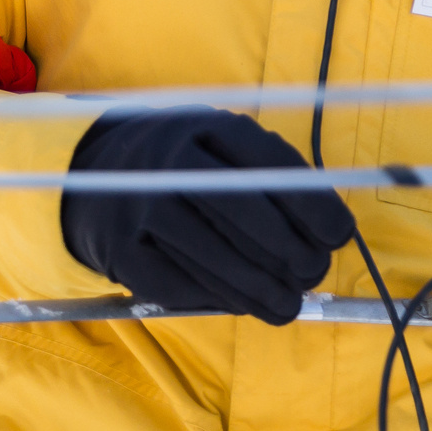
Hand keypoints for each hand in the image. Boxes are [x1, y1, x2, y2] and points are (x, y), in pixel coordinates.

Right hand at [60, 108, 355, 326]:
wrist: (91, 177)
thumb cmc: (184, 166)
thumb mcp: (219, 147)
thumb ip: (271, 176)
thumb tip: (330, 229)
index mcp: (203, 125)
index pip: (266, 161)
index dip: (310, 202)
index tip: (340, 235)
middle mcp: (166, 160)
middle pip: (240, 210)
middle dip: (289, 249)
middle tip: (315, 274)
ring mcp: (136, 205)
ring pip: (212, 255)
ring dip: (260, 288)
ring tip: (291, 304)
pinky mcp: (117, 250)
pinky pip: (177, 283)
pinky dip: (217, 298)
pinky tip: (245, 304)